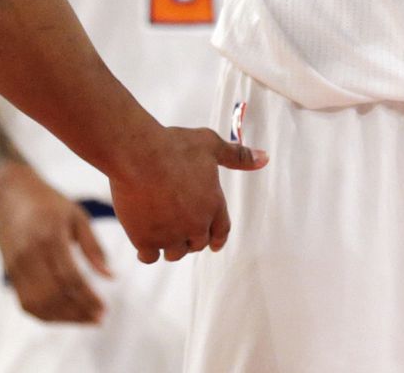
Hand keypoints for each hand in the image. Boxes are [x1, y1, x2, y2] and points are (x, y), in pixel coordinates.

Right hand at [0, 163, 111, 324]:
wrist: (12, 195)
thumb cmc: (50, 203)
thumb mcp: (77, 216)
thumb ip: (94, 247)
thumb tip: (112, 277)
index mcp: (52, 236)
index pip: (71, 278)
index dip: (89, 298)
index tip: (105, 309)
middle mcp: (31, 254)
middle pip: (55, 295)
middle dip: (78, 313)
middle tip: (99, 319)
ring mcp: (17, 266)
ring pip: (39, 305)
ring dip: (63, 318)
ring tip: (85, 320)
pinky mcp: (10, 274)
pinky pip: (26, 303)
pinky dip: (45, 315)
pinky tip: (64, 316)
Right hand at [109, 125, 266, 264]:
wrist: (139, 155)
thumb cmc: (174, 147)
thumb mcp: (211, 145)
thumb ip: (237, 156)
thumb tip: (264, 158)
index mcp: (213, 204)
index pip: (222, 231)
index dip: (218, 237)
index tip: (214, 243)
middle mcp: (194, 224)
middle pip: (198, 244)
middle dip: (193, 237)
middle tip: (183, 226)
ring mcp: (169, 235)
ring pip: (175, 252)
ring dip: (172, 245)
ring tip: (166, 233)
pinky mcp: (144, 240)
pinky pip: (150, 257)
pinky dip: (149, 251)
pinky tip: (145, 240)